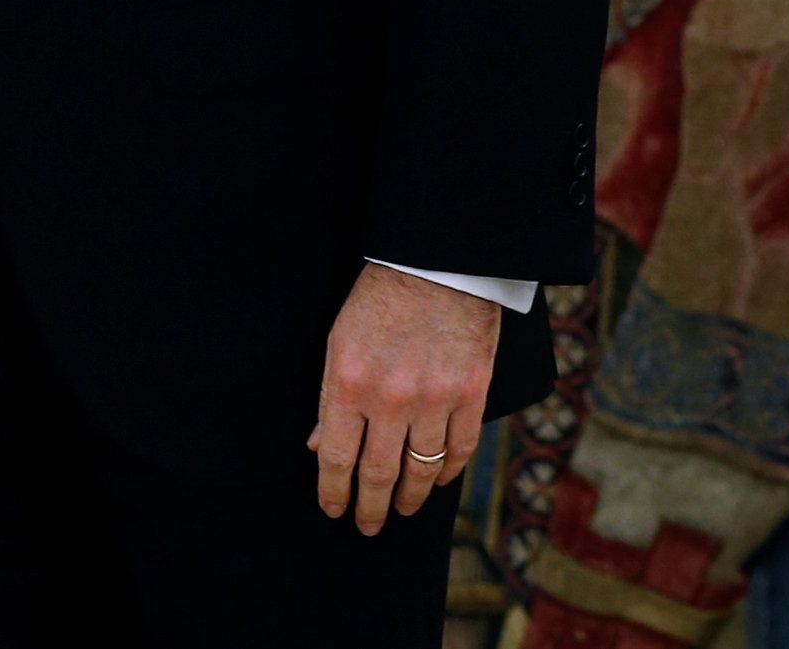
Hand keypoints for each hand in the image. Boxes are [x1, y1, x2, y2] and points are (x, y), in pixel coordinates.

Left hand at [308, 264, 498, 534]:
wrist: (439, 263)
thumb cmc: (380, 298)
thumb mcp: (339, 340)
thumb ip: (329, 396)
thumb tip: (317, 444)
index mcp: (348, 383)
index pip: (334, 457)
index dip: (333, 491)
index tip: (333, 510)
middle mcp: (390, 399)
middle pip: (378, 474)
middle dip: (370, 508)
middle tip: (367, 526)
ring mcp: (434, 400)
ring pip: (421, 470)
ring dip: (410, 497)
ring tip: (401, 508)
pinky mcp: (470, 395)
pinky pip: (459, 450)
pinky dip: (447, 473)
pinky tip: (437, 482)